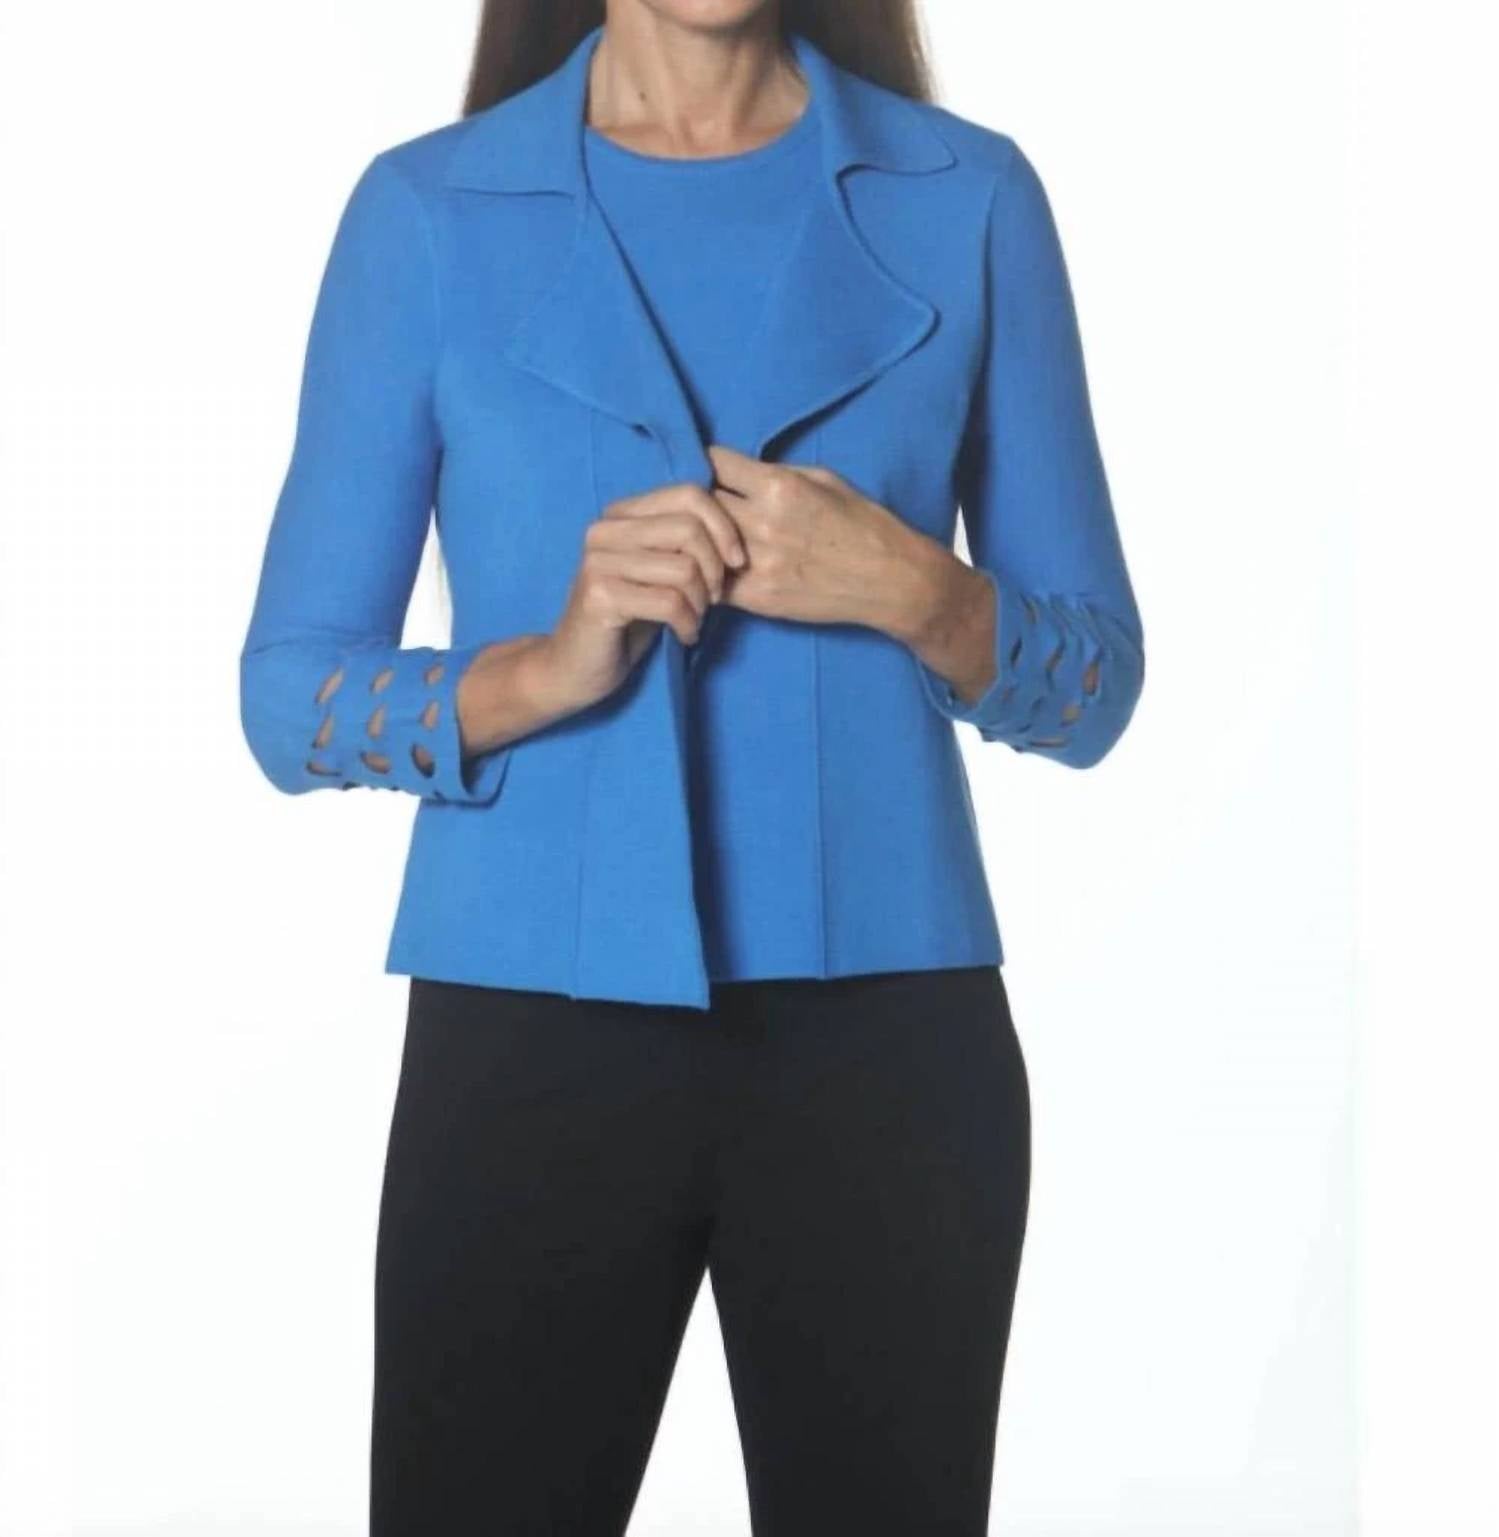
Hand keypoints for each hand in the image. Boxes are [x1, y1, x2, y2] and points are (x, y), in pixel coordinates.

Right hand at [534, 480, 747, 713]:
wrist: (574, 668)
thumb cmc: (627, 621)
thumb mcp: (660, 574)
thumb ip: (685, 546)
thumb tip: (738, 534)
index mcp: (621, 515)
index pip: (689, 494)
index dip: (724, 527)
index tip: (736, 562)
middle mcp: (605, 530)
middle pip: (689, 527)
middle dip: (715, 568)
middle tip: (712, 598)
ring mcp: (598, 561)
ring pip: (684, 567)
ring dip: (701, 602)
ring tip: (694, 619)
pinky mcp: (599, 596)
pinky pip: (669, 602)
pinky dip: (688, 623)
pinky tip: (684, 635)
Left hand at [706, 444, 998, 701]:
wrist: (890, 580)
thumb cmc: (863, 523)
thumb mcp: (824, 480)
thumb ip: (777, 475)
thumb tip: (739, 473)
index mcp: (778, 486)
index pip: (713, 462)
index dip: (705, 464)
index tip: (704, 470)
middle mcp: (762, 523)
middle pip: (700, 502)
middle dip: (694, 500)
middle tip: (689, 505)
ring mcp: (756, 564)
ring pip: (700, 544)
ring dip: (697, 540)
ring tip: (695, 538)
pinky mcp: (757, 598)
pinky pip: (713, 583)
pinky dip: (707, 575)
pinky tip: (710, 570)